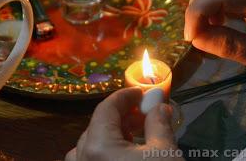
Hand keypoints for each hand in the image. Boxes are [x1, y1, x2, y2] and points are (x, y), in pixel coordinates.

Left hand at [65, 87, 183, 160]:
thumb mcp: (163, 152)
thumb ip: (159, 123)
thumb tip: (159, 104)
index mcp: (97, 146)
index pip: (106, 108)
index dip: (125, 96)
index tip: (142, 92)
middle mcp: (82, 158)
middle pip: (98, 125)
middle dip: (122, 115)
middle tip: (144, 113)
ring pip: (91, 144)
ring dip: (112, 133)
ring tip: (135, 135)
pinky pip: (89, 159)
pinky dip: (105, 150)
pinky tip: (125, 154)